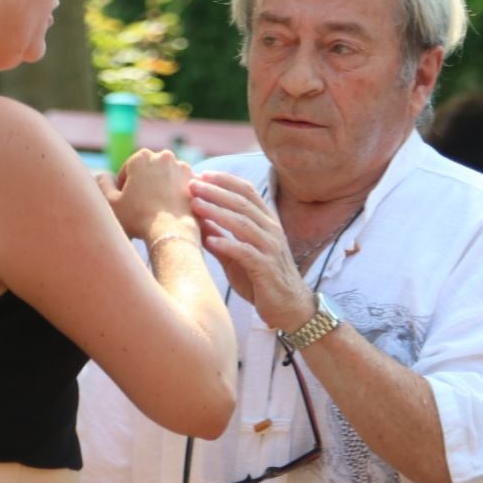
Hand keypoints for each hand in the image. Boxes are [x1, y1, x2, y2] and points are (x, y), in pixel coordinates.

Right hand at [96, 149, 197, 245]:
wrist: (170, 231)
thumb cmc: (137, 218)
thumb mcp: (111, 202)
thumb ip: (102, 185)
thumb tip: (101, 174)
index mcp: (141, 156)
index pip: (128, 170)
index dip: (124, 188)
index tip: (127, 203)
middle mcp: (164, 156)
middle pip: (149, 172)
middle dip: (144, 185)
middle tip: (141, 207)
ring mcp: (183, 167)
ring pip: (167, 177)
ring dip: (161, 189)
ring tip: (157, 210)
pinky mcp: (196, 181)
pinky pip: (182, 187)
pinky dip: (177, 195)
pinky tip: (171, 210)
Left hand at [189, 170, 314, 333]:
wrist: (290, 308)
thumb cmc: (262, 280)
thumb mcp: (238, 256)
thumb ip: (221, 238)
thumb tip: (198, 220)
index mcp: (267, 223)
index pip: (248, 192)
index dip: (226, 181)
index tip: (203, 174)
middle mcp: (271, 231)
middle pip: (242, 203)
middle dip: (216, 192)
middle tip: (192, 183)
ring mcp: (271, 249)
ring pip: (243, 223)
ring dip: (217, 212)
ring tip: (195, 205)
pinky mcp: (267, 269)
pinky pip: (246, 252)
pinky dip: (227, 244)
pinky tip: (210, 240)